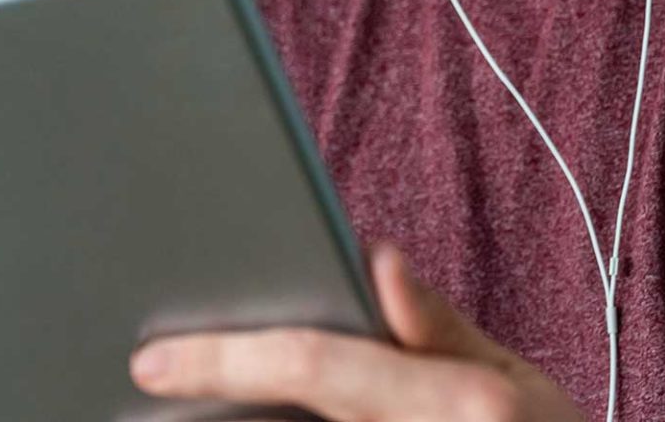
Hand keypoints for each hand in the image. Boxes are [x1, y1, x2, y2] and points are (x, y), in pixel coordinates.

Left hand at [129, 241, 586, 420]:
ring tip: (191, 394)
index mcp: (460, 400)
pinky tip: (243, 414)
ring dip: (241, 415)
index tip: (152, 362)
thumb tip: (376, 258)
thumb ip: (435, 326)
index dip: (223, 360)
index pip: (314, 366)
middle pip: (291, 412)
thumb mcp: (512, 383)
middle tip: (161, 378)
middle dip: (219, 393)